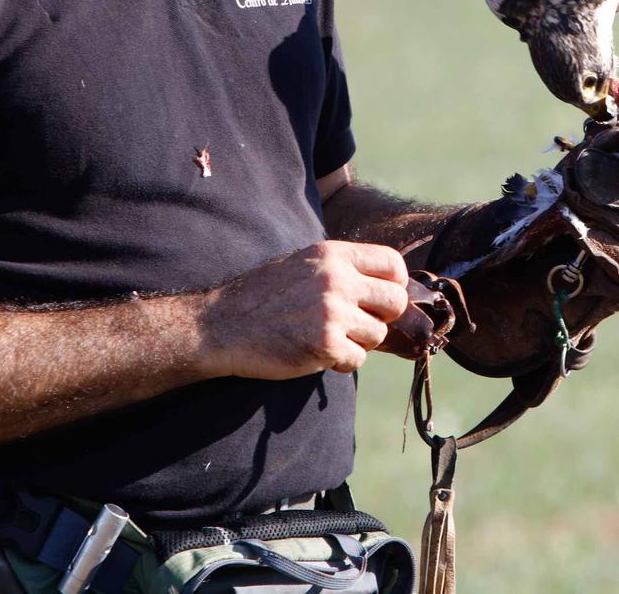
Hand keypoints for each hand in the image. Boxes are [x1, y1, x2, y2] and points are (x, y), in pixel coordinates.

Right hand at [198, 240, 410, 378]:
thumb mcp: (304, 265)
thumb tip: (389, 286)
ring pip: (377, 334)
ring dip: (359, 342)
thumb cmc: (264, 297)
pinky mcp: (325, 345)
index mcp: (333, 255)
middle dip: (383, 317)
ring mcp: (332, 312)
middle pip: (395, 301)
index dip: (394, 284)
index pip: (393, 264)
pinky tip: (318, 354)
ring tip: (330, 338)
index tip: (380, 298)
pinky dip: (342, 363)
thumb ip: (342, 270)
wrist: (223, 325)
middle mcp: (337, 279)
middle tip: (359, 324)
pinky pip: (357, 359)